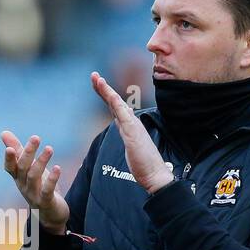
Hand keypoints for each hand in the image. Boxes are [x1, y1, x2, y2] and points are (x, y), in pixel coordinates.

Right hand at [1, 129, 69, 234]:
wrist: (50, 214)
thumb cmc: (38, 186)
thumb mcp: (28, 168)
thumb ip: (18, 150)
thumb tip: (3, 132)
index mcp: (18, 177)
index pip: (10, 167)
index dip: (9, 159)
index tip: (10, 148)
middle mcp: (23, 185)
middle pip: (23, 168)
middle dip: (28, 153)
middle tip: (35, 137)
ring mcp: (33, 195)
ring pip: (34, 177)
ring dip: (41, 162)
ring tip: (49, 148)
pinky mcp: (46, 202)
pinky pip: (47, 190)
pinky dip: (52, 180)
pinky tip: (58, 168)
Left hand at [90, 71, 173, 193]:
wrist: (155, 175)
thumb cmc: (144, 164)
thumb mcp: (132, 146)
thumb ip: (129, 135)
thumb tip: (127, 128)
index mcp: (129, 126)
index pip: (115, 107)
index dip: (106, 94)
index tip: (98, 83)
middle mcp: (131, 122)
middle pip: (114, 101)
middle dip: (103, 88)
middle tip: (93, 75)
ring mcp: (133, 126)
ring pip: (117, 104)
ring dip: (107, 91)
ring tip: (97, 79)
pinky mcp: (133, 133)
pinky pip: (123, 114)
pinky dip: (116, 103)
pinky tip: (109, 94)